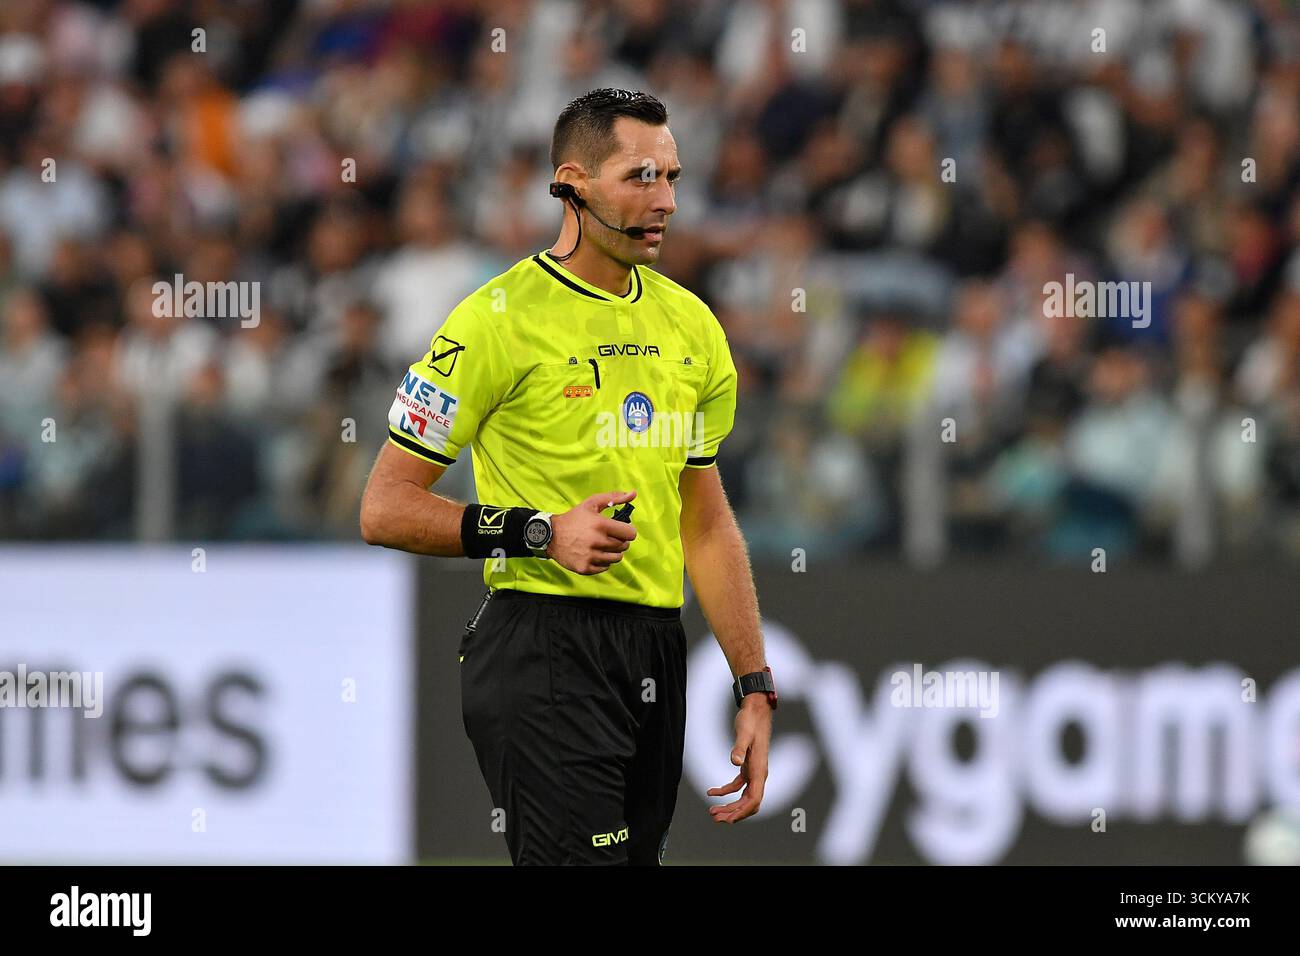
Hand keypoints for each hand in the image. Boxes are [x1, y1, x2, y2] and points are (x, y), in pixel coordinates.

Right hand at [547, 490, 637, 574]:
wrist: (550, 535)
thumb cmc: (573, 518)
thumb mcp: (591, 503)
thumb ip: (613, 498)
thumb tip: (633, 493)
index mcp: (601, 525)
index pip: (630, 534)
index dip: (627, 531)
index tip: (620, 529)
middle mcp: (597, 542)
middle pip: (624, 546)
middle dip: (619, 541)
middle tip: (608, 536)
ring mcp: (591, 556)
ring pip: (616, 558)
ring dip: (612, 552)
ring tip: (602, 545)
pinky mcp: (585, 568)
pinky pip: (605, 568)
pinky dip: (603, 562)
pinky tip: (594, 553)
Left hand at [706, 694, 770, 822]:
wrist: (756, 711)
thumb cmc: (751, 721)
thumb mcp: (743, 733)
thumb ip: (739, 748)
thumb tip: (735, 762)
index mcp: (760, 770)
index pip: (753, 799)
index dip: (741, 812)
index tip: (727, 819)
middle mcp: (759, 774)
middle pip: (748, 803)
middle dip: (733, 813)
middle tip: (715, 818)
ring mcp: (754, 771)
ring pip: (743, 797)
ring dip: (729, 806)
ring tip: (713, 811)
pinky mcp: (747, 767)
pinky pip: (737, 786)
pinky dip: (725, 792)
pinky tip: (711, 792)